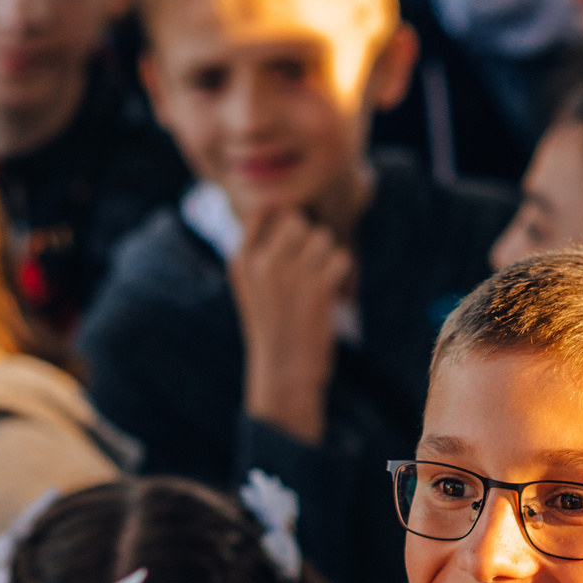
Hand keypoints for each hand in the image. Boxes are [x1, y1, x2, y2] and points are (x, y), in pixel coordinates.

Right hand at [232, 207, 352, 444]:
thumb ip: (261, 250)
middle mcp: (262, 263)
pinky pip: (341, 257)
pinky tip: (331, 290)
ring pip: (322, 236)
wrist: (283, 372)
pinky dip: (342, 271)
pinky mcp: (317, 288)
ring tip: (318, 280)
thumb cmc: (272, 327)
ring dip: (327, 255)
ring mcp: (289, 274)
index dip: (284, 220)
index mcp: (240, 260)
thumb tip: (288, 211)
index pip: (264, 210)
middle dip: (308, 237)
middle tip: (308, 265)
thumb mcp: (252, 287)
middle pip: (297, 218)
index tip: (291, 244)